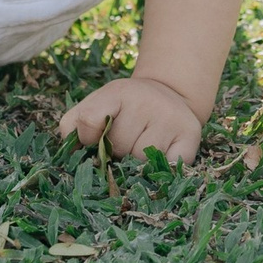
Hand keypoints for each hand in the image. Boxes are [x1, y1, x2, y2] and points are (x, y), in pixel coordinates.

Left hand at [58, 76, 203, 165]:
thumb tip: (71, 153)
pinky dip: (160, 171)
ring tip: (143, 147)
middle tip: (126, 141)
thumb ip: (75, 124)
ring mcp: (171, 119)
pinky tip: (161, 155)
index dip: (88, 138)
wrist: (170, 95)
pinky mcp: (190, 137)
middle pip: (118, 147)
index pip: (89, 121)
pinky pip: (167, 169)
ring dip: (138, 164)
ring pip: (141, 162)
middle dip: (117, 153)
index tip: (95, 138)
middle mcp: (148, 101)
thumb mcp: (99, 104)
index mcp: (118, 92)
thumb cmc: (126, 108)